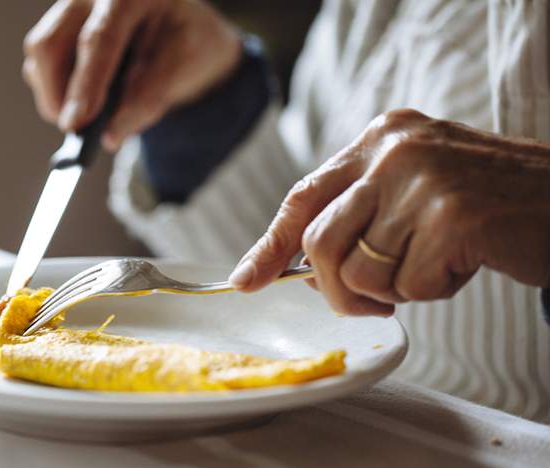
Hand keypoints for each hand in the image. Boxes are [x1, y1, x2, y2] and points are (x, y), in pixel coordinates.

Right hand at [22, 0, 240, 150]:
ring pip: (41, 55)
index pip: (100, 37)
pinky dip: (58, 91)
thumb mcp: (183, 67)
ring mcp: (67, 8)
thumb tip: (111, 135)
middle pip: (52, 44)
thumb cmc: (183, 42)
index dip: (86, 83)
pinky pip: (39, 64)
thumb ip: (149, 98)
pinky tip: (85, 100)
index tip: (76, 122)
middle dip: (58, 95)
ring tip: (87, 118)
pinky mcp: (54, 28)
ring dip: (56, 96)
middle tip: (74, 131)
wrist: (178, 27)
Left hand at [229, 109, 549, 315]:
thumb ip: (361, 211)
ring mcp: (422, 179)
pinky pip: (406, 286)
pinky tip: (461, 267)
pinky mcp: (451, 217)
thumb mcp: (414, 188)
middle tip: (371, 302)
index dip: (270, 243)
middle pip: (319, 242)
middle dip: (336, 289)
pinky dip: (430, 292)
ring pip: (358, 270)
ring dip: (390, 290)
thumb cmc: (485, 204)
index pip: (304, 196)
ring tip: (432, 268)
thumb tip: (300, 264)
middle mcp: (394, 150)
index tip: (246, 278)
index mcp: (380, 137)